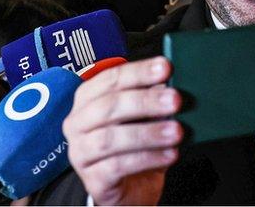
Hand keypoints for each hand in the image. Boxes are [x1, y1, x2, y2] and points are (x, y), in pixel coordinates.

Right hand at [63, 57, 182, 205]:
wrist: (131, 188)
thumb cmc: (136, 146)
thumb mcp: (147, 119)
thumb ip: (154, 101)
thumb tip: (171, 86)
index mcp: (88, 99)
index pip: (111, 79)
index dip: (139, 72)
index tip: (165, 67)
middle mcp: (78, 123)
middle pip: (108, 107)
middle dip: (145, 101)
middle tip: (175, 100)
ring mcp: (81, 153)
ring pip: (109, 138)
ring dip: (147, 133)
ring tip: (176, 132)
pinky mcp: (92, 179)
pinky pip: (116, 166)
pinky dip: (147, 158)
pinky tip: (169, 155)